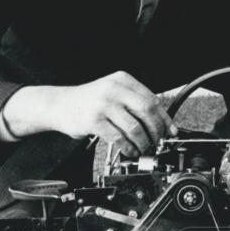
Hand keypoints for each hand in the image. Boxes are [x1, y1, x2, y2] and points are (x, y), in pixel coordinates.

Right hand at [1, 72, 176, 156]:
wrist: (58, 104)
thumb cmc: (88, 102)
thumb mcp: (112, 93)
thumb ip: (133, 103)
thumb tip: (161, 123)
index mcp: (122, 80)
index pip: (152, 99)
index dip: (164, 118)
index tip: (171, 131)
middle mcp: (114, 89)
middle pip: (147, 112)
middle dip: (156, 131)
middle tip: (158, 142)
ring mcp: (103, 104)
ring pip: (135, 127)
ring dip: (143, 143)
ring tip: (144, 149)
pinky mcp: (94, 120)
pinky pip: (119, 138)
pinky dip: (128, 147)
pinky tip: (130, 151)